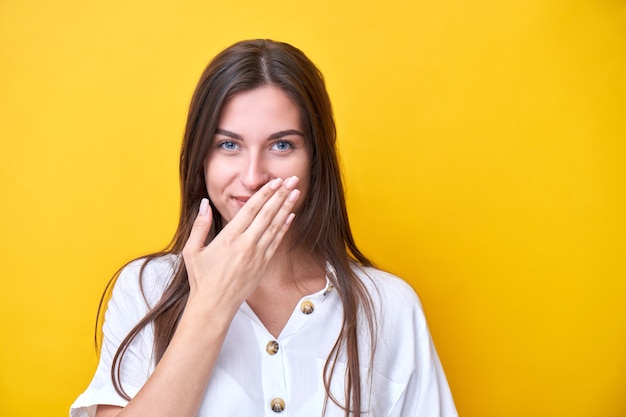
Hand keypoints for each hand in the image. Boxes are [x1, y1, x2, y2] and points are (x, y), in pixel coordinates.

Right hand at [181, 176, 300, 316]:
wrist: (214, 305)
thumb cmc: (202, 279)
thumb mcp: (193, 250)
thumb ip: (200, 225)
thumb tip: (204, 203)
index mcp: (229, 238)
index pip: (251, 209)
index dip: (265, 193)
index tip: (274, 181)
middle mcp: (246, 244)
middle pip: (267, 214)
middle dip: (281, 195)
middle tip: (292, 180)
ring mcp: (257, 255)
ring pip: (275, 226)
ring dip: (287, 208)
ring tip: (296, 193)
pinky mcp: (263, 265)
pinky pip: (276, 242)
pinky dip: (284, 227)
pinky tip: (291, 216)